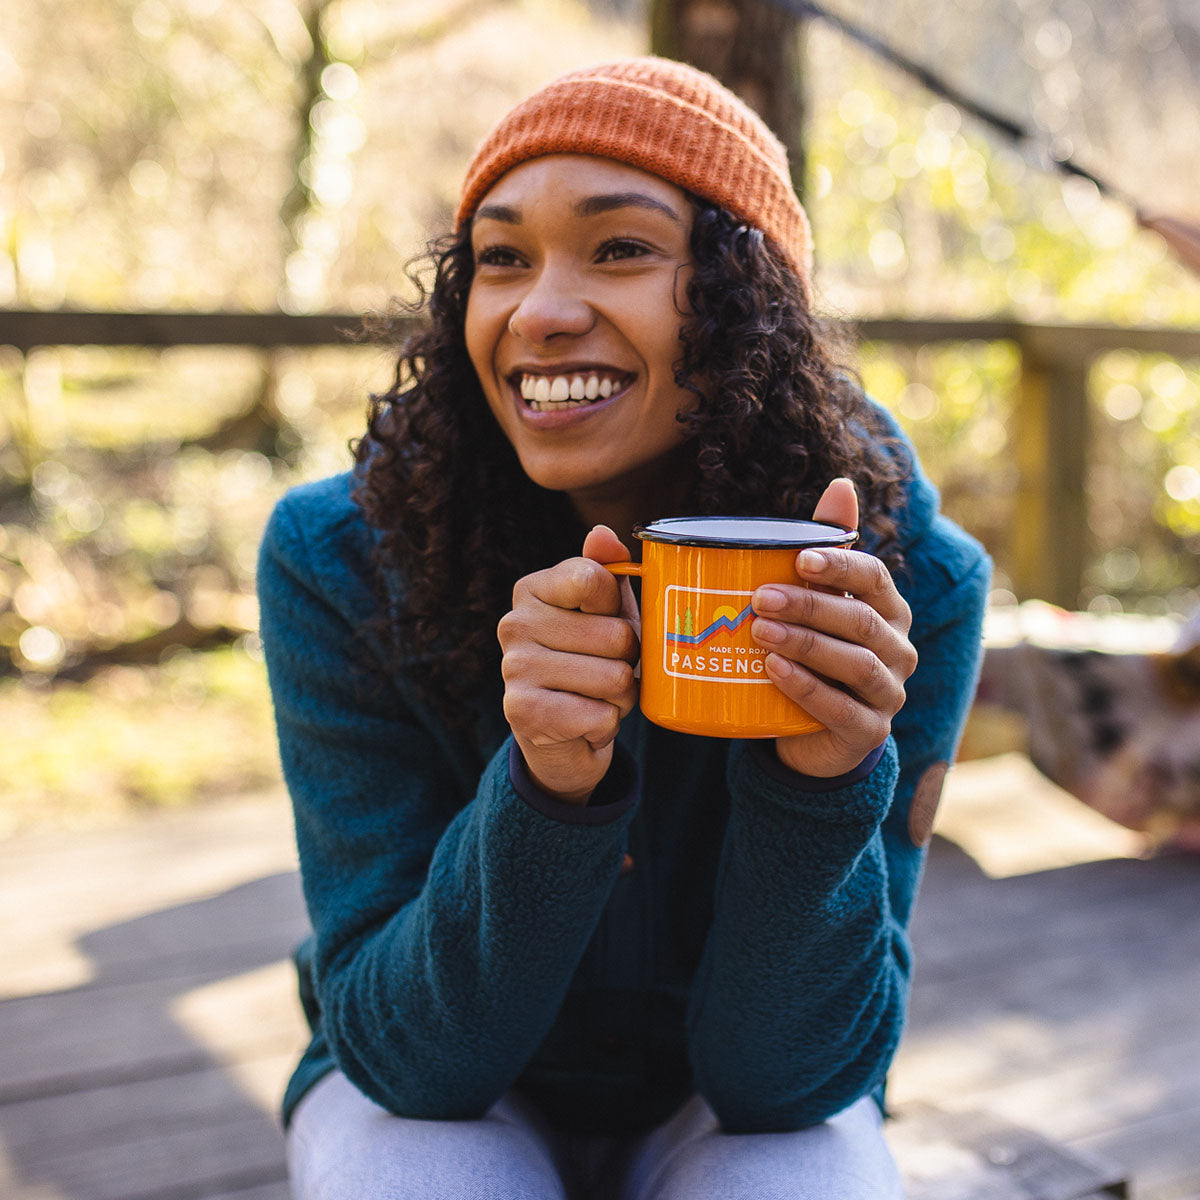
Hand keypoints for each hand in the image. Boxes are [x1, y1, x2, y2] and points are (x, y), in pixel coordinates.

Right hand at [498, 526, 639, 804]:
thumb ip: (608, 570)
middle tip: (606, 671)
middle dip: (628, 662)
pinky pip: (601, 715)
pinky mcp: (522, 713)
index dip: (619, 608)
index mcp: (532, 589)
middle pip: (617, 634)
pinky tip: (584, 722)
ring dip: (621, 697)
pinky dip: (606, 725)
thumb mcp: (607, 613)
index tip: (606, 623)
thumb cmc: (592, 662)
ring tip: (597, 697)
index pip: (595, 580)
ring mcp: (513, 668)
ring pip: (614, 678)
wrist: (564, 738)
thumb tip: (601, 533)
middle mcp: (514, 624)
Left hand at [750, 479, 916, 777]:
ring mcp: (888, 693)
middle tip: (759, 597)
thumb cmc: (814, 654)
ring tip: (760, 631)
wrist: (812, 733)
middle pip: (860, 620)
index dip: (841, 565)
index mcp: (888, 611)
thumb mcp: (817, 603)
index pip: (875, 578)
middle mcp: (897, 649)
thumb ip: (825, 548)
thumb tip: (841, 485)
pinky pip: (842, 709)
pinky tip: (774, 671)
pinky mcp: (869, 732)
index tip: (799, 559)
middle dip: (809, 605)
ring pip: (855, 664)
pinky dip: (807, 688)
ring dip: (805, 644)